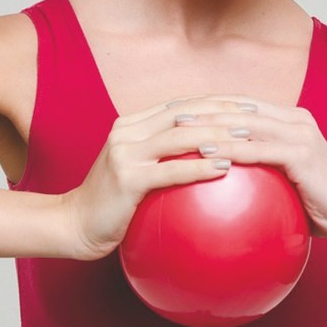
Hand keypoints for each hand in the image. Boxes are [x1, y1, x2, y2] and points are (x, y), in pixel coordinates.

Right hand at [60, 99, 254, 259]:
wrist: (72, 224)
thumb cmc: (111, 203)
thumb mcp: (135, 171)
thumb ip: (162, 157)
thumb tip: (206, 157)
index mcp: (131, 125)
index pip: (181, 105)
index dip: (214, 102)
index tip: (246, 105)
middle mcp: (127, 132)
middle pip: (183, 113)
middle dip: (222, 112)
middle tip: (255, 118)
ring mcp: (124, 153)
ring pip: (179, 136)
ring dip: (216, 136)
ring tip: (246, 139)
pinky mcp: (126, 178)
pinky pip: (170, 170)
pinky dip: (199, 167)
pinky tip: (224, 169)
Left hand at [173, 96, 326, 240]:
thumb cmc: (319, 204)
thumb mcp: (285, 182)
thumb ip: (259, 173)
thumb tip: (222, 183)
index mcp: (288, 120)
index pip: (239, 105)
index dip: (207, 104)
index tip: (176, 110)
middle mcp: (294, 119)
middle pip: (237, 108)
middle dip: (201, 109)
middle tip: (169, 115)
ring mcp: (299, 134)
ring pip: (244, 124)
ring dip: (209, 125)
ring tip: (178, 130)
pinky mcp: (302, 153)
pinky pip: (258, 149)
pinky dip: (229, 149)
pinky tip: (206, 154)